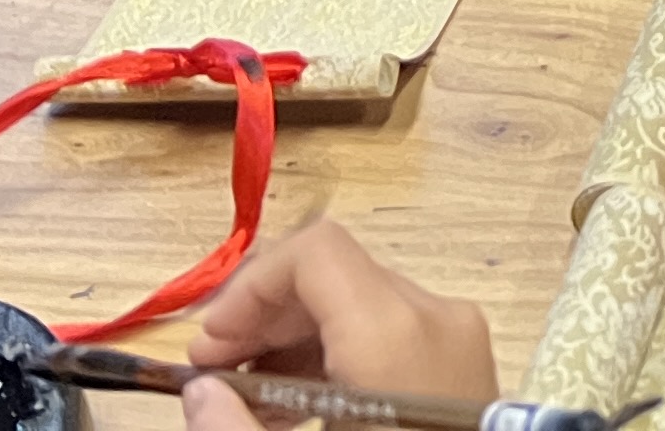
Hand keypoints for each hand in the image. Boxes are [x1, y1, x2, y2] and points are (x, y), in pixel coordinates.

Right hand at [178, 218, 497, 430]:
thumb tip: (202, 392)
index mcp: (395, 332)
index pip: (316, 253)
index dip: (249, 290)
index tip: (207, 350)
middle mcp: (436, 316)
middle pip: (335, 277)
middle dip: (263, 318)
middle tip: (211, 376)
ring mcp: (457, 337)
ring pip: (359, 304)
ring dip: (294, 341)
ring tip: (247, 403)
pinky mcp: (463, 364)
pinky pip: (389, 334)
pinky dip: (334, 357)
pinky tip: (296, 410)